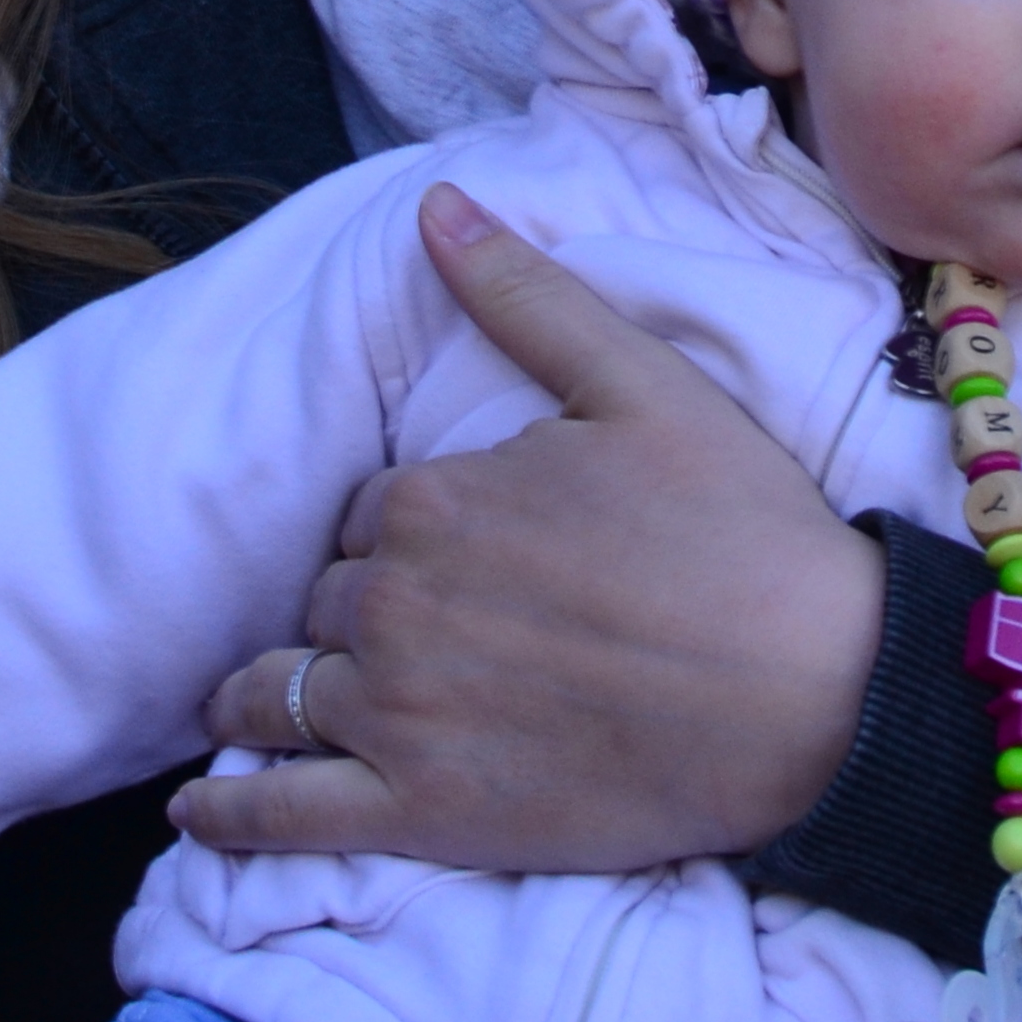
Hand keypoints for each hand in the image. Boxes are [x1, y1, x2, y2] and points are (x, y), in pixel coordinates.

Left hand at [175, 183, 885, 871]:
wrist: (815, 690)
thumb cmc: (740, 531)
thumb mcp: (644, 383)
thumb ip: (525, 296)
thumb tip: (432, 205)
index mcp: (433, 498)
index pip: (368, 513)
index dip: (408, 533)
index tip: (465, 556)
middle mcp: (392, 603)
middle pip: (326, 602)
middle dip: (354, 610)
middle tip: (418, 632)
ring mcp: (396, 715)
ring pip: (277, 696)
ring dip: (264, 696)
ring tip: (260, 705)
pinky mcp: (417, 813)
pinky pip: (280, 816)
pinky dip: (227, 813)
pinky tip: (205, 807)